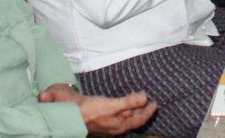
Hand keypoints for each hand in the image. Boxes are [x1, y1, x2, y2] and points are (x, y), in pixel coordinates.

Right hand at [39, 86, 156, 135]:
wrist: (69, 115)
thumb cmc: (91, 110)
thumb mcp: (112, 105)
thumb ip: (129, 101)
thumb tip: (145, 97)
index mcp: (120, 125)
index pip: (140, 120)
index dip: (149, 111)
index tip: (155, 103)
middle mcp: (116, 127)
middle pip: (134, 119)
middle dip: (142, 109)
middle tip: (148, 100)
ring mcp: (109, 125)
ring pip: (126, 117)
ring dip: (133, 107)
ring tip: (136, 96)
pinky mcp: (102, 120)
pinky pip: (118, 114)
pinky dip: (124, 107)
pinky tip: (121, 101)